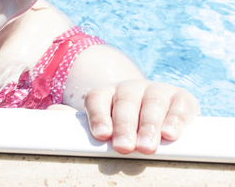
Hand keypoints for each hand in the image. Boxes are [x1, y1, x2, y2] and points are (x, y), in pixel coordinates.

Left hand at [84, 79, 198, 154]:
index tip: (101, 135)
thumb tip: (51, 114)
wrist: (158, 120)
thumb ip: (75, 122)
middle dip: (124, 124)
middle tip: (123, 147)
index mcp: (107, 94)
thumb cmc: (122, 130)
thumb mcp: (101, 125)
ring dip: (149, 125)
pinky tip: (170, 134)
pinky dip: (176, 119)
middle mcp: (131, 88)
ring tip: (147, 147)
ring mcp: (157, 91)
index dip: (98, 115)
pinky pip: (180, 105)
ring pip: (152, 102)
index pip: (97, 98)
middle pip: (125, 100)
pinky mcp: (183, 98)